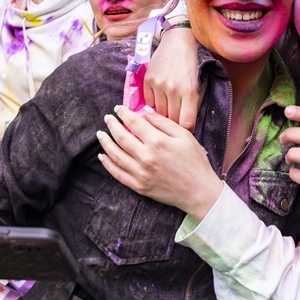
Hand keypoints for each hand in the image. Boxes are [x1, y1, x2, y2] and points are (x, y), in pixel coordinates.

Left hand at [97, 105, 222, 218]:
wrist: (199, 191)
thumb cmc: (195, 162)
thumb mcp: (184, 136)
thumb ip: (164, 122)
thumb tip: (145, 112)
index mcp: (158, 142)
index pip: (134, 123)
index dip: (124, 114)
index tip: (118, 108)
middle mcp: (146, 157)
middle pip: (121, 138)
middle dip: (112, 125)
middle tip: (107, 118)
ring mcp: (141, 173)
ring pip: (115, 155)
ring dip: (105, 143)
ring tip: (101, 134)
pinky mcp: (139, 186)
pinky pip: (118, 174)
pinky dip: (108, 164)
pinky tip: (103, 156)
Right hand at [145, 27, 200, 131]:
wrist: (177, 43)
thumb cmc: (189, 65)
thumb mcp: (196, 85)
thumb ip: (190, 105)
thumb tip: (184, 126)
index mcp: (190, 92)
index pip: (186, 123)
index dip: (185, 129)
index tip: (184, 129)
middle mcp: (174, 90)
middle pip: (171, 120)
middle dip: (173, 122)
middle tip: (174, 120)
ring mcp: (159, 86)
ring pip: (158, 113)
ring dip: (162, 114)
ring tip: (165, 110)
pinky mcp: (147, 81)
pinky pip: (148, 103)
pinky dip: (152, 105)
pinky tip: (157, 100)